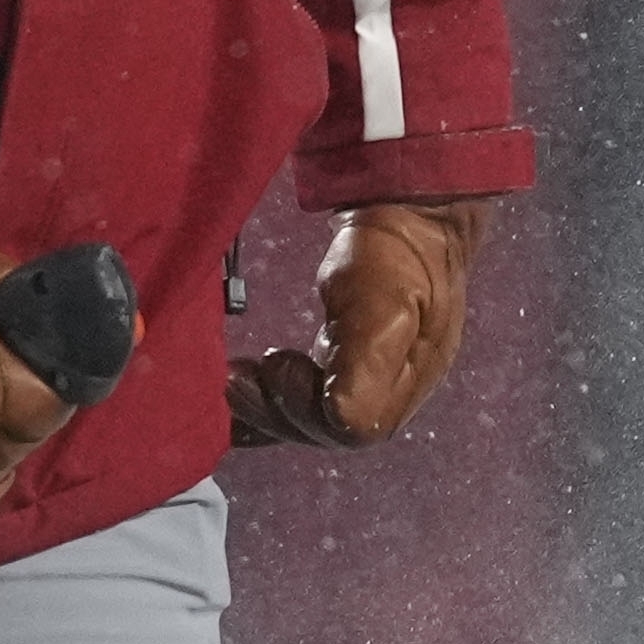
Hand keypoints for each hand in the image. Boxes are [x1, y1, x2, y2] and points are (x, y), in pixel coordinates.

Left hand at [228, 196, 484, 450]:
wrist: (412, 213)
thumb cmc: (395, 252)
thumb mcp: (384, 299)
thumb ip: (366, 360)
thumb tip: (343, 421)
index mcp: (408, 379)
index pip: (352, 430)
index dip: (304, 409)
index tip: (276, 360)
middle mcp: (392, 390)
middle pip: (327, 431)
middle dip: (275, 409)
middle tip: (234, 376)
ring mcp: (371, 379)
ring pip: (313, 421)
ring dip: (266, 408)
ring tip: (232, 379)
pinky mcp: (348, 365)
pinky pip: (308, 402)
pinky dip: (270, 402)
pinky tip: (243, 387)